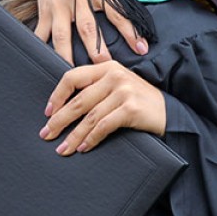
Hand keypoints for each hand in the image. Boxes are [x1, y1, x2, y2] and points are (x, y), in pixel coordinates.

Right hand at [0, 0, 161, 63]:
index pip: (117, 11)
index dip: (129, 30)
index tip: (141, 48)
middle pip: (88, 27)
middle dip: (97, 50)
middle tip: (107, 67)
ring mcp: (59, 7)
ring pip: (62, 35)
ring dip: (68, 55)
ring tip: (75, 72)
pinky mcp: (44, 13)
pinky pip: (41, 33)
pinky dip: (42, 49)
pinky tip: (46, 64)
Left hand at [38, 61, 165, 154]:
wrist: (170, 112)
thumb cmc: (139, 101)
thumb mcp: (118, 86)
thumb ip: (96, 88)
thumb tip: (63, 107)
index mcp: (107, 67)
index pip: (73, 77)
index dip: (57, 96)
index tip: (47, 113)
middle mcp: (115, 75)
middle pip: (78, 99)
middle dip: (59, 120)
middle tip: (46, 134)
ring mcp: (124, 91)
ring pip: (89, 116)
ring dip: (73, 135)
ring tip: (62, 148)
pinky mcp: (131, 108)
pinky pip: (103, 126)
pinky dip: (91, 139)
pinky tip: (83, 148)